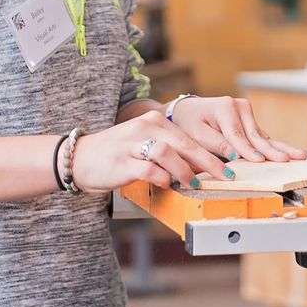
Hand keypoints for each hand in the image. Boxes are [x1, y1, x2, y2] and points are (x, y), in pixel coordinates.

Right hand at [71, 110, 232, 192]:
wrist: (80, 157)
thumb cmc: (116, 154)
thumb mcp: (144, 144)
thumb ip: (169, 152)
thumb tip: (199, 168)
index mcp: (153, 121)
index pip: (189, 137)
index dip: (210, 153)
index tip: (227, 167)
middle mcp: (145, 128)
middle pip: (185, 143)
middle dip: (208, 162)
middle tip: (225, 176)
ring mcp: (133, 144)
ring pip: (168, 153)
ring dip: (185, 171)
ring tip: (193, 184)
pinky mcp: (122, 162)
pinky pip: (149, 170)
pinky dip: (162, 178)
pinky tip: (166, 184)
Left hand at [168, 95, 306, 162]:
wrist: (189, 111)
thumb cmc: (190, 123)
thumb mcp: (197, 135)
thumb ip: (217, 144)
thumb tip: (236, 157)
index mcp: (225, 108)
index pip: (237, 134)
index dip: (247, 150)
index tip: (258, 160)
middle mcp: (239, 107)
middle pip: (256, 135)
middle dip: (271, 150)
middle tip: (287, 159)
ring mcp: (247, 113)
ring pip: (263, 136)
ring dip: (280, 148)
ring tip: (299, 156)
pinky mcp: (251, 122)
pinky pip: (262, 137)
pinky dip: (274, 147)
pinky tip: (289, 154)